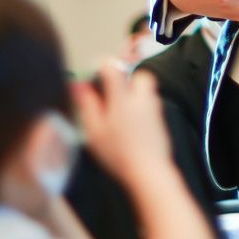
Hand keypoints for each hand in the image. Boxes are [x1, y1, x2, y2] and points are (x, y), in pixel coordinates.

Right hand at [73, 61, 170, 185]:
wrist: (149, 171)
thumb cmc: (119, 152)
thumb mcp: (94, 130)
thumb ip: (87, 104)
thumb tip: (78, 84)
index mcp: (123, 97)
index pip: (114, 67)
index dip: (102, 67)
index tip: (94, 79)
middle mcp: (142, 97)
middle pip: (138, 74)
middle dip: (126, 80)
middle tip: (111, 96)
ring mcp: (154, 107)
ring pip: (146, 88)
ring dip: (133, 93)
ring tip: (118, 114)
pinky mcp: (161, 119)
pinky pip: (150, 103)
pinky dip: (140, 107)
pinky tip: (129, 125)